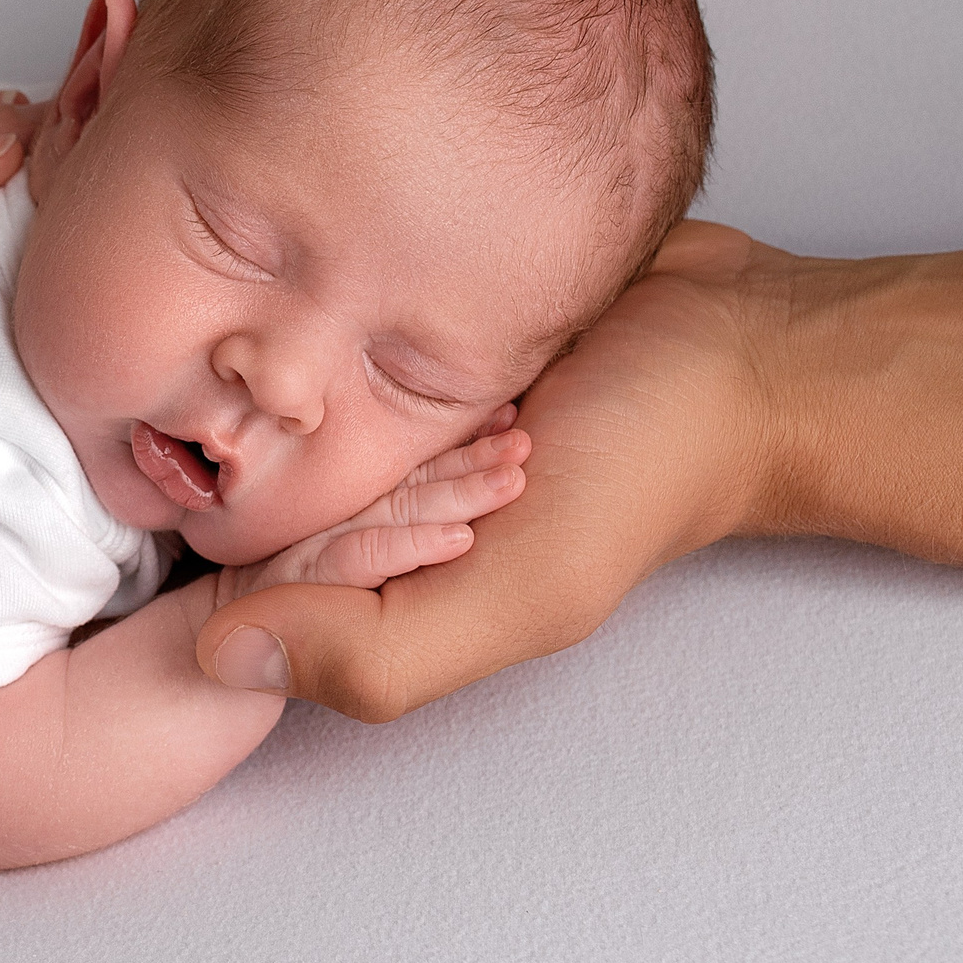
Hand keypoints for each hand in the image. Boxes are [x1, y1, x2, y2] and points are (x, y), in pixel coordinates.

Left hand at [196, 222, 780, 717]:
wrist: (744, 344)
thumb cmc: (649, 471)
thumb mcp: (523, 591)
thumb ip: (376, 649)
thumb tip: (218, 658)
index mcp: (377, 587)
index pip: (248, 574)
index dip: (290, 530)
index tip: (392, 489)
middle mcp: (368, 510)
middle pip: (258, 485)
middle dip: (328, 447)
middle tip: (463, 424)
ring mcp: (384, 425)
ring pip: (287, 403)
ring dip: (341, 371)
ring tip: (460, 368)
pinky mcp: (400, 346)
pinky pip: (330, 330)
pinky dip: (358, 314)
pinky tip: (416, 304)